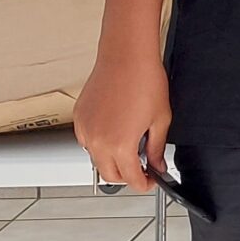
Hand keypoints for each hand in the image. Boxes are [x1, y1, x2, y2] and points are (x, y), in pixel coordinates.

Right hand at [73, 51, 170, 191]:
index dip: (144, 184)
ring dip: (112, 160)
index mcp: (119, 145)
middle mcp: (97, 141)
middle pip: (110, 176)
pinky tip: (115, 130)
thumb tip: (157, 165)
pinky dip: (100, 144)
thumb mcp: (160, 120)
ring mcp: (85, 130)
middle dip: (127, 176)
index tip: (151, 179)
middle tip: (142, 167)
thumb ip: (157, 149)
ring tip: (130, 144)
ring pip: (96, 159)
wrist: (126, 56)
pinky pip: (87, 141)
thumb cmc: (144, 81)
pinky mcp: (79, 118)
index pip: (131, 180)